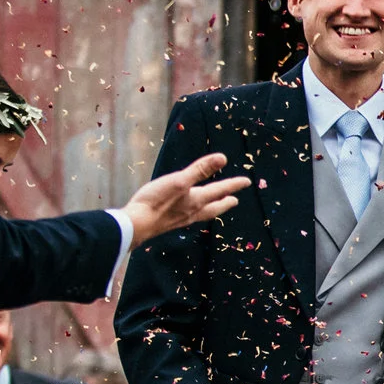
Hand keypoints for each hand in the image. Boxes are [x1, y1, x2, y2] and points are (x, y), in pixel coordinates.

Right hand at [123, 153, 252, 242]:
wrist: (136, 225)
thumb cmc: (157, 201)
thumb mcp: (179, 180)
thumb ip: (200, 170)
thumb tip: (223, 158)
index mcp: (196, 200)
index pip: (220, 190)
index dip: (233, 184)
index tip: (247, 181)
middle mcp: (191, 212)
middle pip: (213, 207)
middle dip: (224, 203)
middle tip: (234, 201)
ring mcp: (180, 219)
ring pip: (202, 214)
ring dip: (211, 209)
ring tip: (214, 207)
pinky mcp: (168, 223)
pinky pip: (188, 217)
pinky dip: (195, 213)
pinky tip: (187, 213)